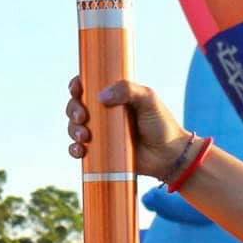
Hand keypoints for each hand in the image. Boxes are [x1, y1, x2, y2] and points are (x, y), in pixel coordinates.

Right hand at [65, 76, 188, 179]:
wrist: (169, 156)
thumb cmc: (162, 124)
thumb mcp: (148, 99)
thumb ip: (128, 90)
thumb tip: (101, 96)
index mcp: (113, 97)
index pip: (88, 87)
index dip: (77, 86)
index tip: (76, 89)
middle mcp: (103, 113)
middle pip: (76, 106)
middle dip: (73, 110)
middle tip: (82, 116)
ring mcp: (101, 133)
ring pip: (74, 127)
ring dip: (72, 129)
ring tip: (84, 136)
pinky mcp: (100, 153)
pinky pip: (78, 150)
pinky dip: (74, 149)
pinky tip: (80, 150)